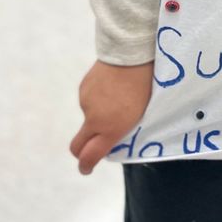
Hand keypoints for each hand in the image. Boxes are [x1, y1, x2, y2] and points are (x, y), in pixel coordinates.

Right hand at [70, 60, 153, 174]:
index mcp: (110, 129)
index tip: (86, 168)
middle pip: (77, 145)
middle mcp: (93, 119)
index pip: (89, 157)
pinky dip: (97, 98)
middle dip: (82, 151)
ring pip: (88, 117)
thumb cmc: (144, 85)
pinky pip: (88, 99)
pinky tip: (111, 85)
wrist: (130, 54)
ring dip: (98, 114)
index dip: (86, 166)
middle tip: (93, 146)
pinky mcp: (83, 88)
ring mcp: (86, 103)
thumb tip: (112, 136)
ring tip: (117, 97)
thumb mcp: (140, 113)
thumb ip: (122, 129)